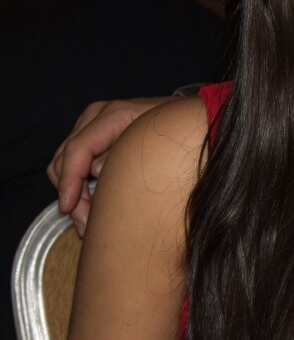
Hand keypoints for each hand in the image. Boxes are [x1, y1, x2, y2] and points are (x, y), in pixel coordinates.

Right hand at [47, 97, 170, 234]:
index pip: (79, 148)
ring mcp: (92, 123)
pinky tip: (90, 207)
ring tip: (87, 221)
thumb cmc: (177, 131)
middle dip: (71, 194)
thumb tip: (95, 171)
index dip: (69, 180)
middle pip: (65, 159)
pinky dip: (76, 184)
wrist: (186, 117)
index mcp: (115, 115)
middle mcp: (97, 116)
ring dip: (72, 193)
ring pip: (62, 162)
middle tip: (85, 224)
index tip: (67, 207)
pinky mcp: (91, 134)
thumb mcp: (161, 145)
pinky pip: (72, 161)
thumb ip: (128, 158)